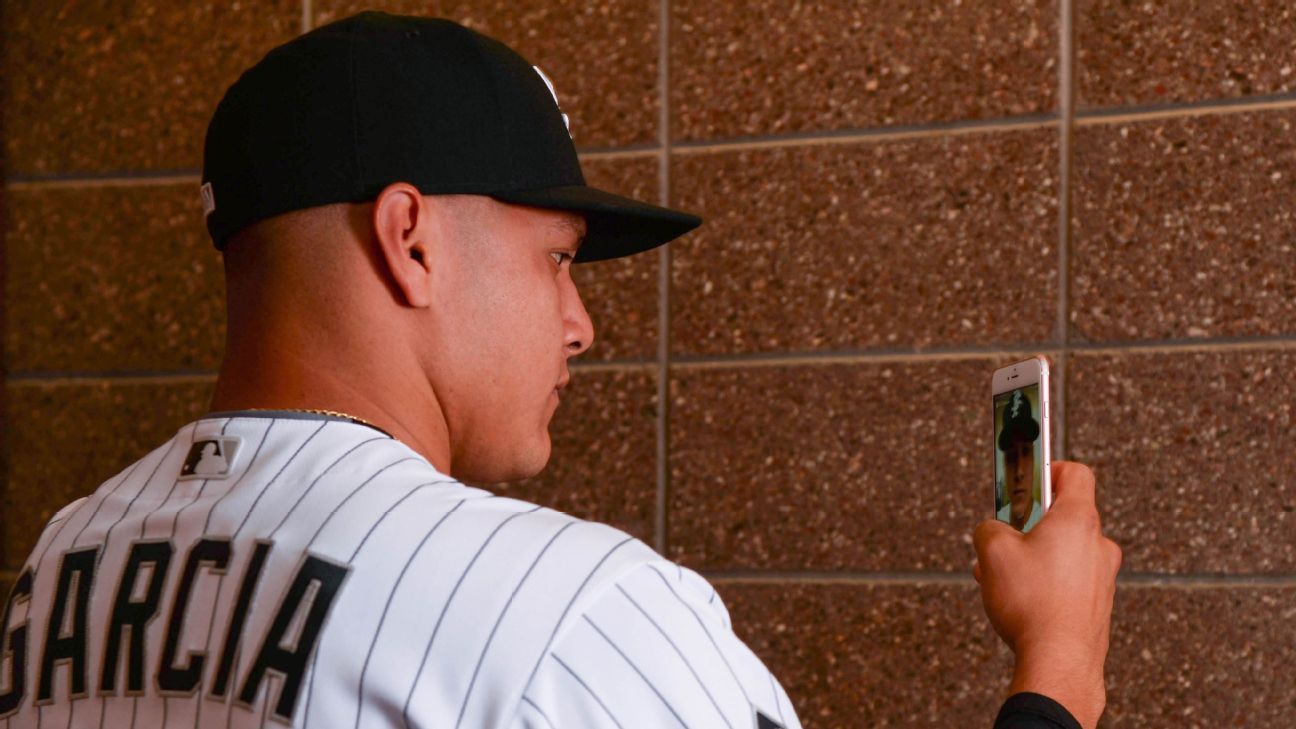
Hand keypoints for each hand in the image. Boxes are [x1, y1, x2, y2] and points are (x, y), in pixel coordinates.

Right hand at [973, 461, 1121, 728]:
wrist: (1059, 661)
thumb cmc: (1033, 604)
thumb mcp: (991, 552)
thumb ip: (989, 528)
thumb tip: (992, 530)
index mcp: (1077, 519)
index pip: (1075, 473)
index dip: (1049, 469)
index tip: (1027, 478)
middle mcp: (1097, 544)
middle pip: (1065, 515)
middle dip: (1030, 521)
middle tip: (1006, 533)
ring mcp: (1101, 576)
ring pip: (1064, 550)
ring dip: (1034, 554)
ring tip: (1004, 575)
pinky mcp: (1096, 603)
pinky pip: (1069, 578)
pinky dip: (1045, 579)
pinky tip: (1019, 599)